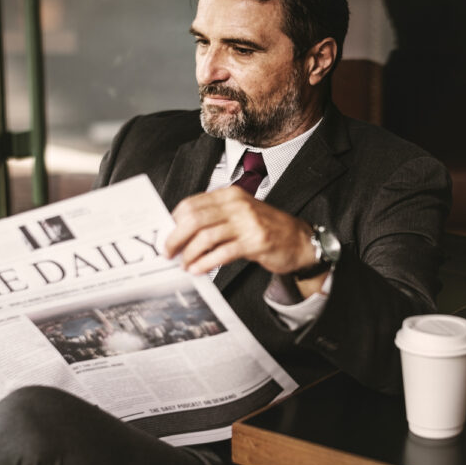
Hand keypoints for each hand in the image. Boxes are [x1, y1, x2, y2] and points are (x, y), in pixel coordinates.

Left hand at [164, 186, 316, 275]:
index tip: (166, 236)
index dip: (174, 221)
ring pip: (205, 236)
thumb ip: (214, 219)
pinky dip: (205, 263)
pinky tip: (197, 270)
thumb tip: (180, 232)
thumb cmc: (265, 229)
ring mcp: (247, 222)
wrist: (299, 240)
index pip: (192, 204)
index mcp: (230, 195)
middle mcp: (237, 204)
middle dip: (175, 238)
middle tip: (167, 252)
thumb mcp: (239, 215)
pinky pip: (222, 253)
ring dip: (189, 253)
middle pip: (194, 219)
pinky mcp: (255, 241)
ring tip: (183, 264)